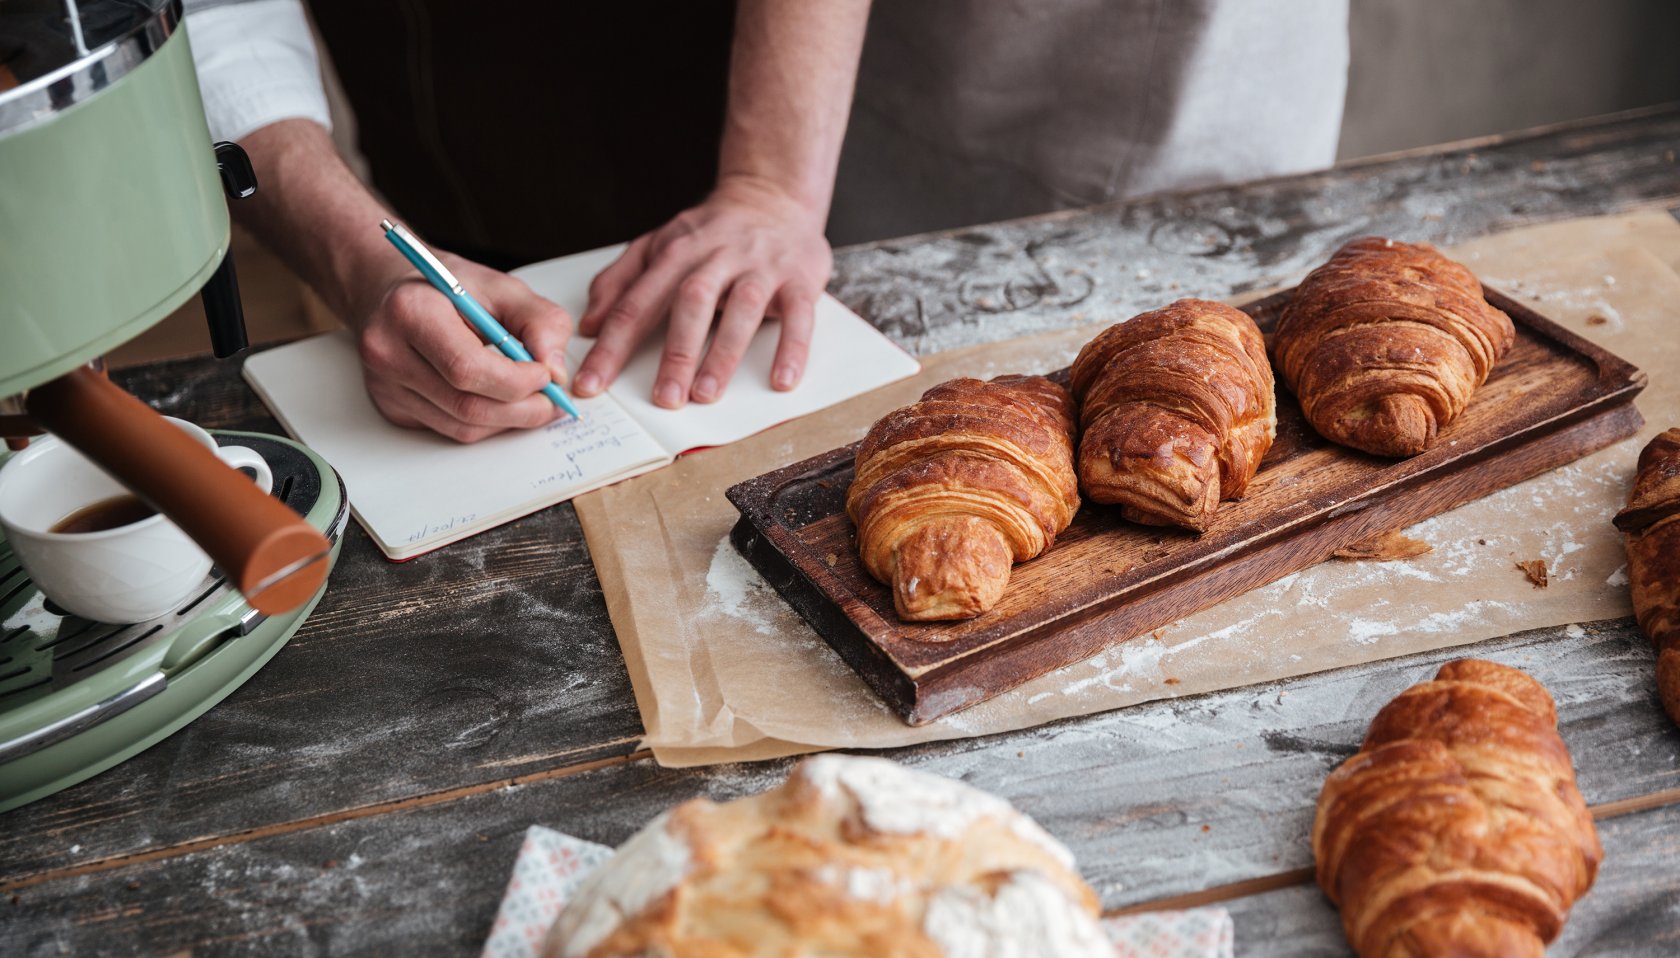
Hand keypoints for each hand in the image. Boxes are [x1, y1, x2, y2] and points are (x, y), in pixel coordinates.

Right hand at [352, 252, 572, 442]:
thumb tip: (556, 370)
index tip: (547, 375)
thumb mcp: (504, 287)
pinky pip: (450, 429)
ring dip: (507, 421)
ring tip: (532, 400)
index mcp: (411, 312)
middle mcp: (388, 352)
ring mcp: (386, 386)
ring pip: (462, 426)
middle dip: (521, 409)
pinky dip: (486, 423)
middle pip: (466, 405)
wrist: (395, 290)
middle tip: (551, 400)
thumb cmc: (449, 287)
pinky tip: (499, 401)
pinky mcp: (393, 407)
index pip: (467, 368)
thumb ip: (541, 322)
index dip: (516, 380)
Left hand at [573, 175, 832, 407]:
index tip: (592, 385)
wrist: (772, 195)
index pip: (636, 302)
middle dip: (676, 353)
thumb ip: (619, 281)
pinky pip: (799, 315)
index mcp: (675, 252)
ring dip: (723, 354)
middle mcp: (717, 256)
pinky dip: (792, 349)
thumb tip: (589, 325)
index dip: (612, 346)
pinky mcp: (799, 278)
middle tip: (664, 399)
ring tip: (707, 395)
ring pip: (741, 308)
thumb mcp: (657, 245)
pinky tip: (782, 381)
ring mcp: (760, 266)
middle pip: (690, 303)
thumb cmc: (710, 233)